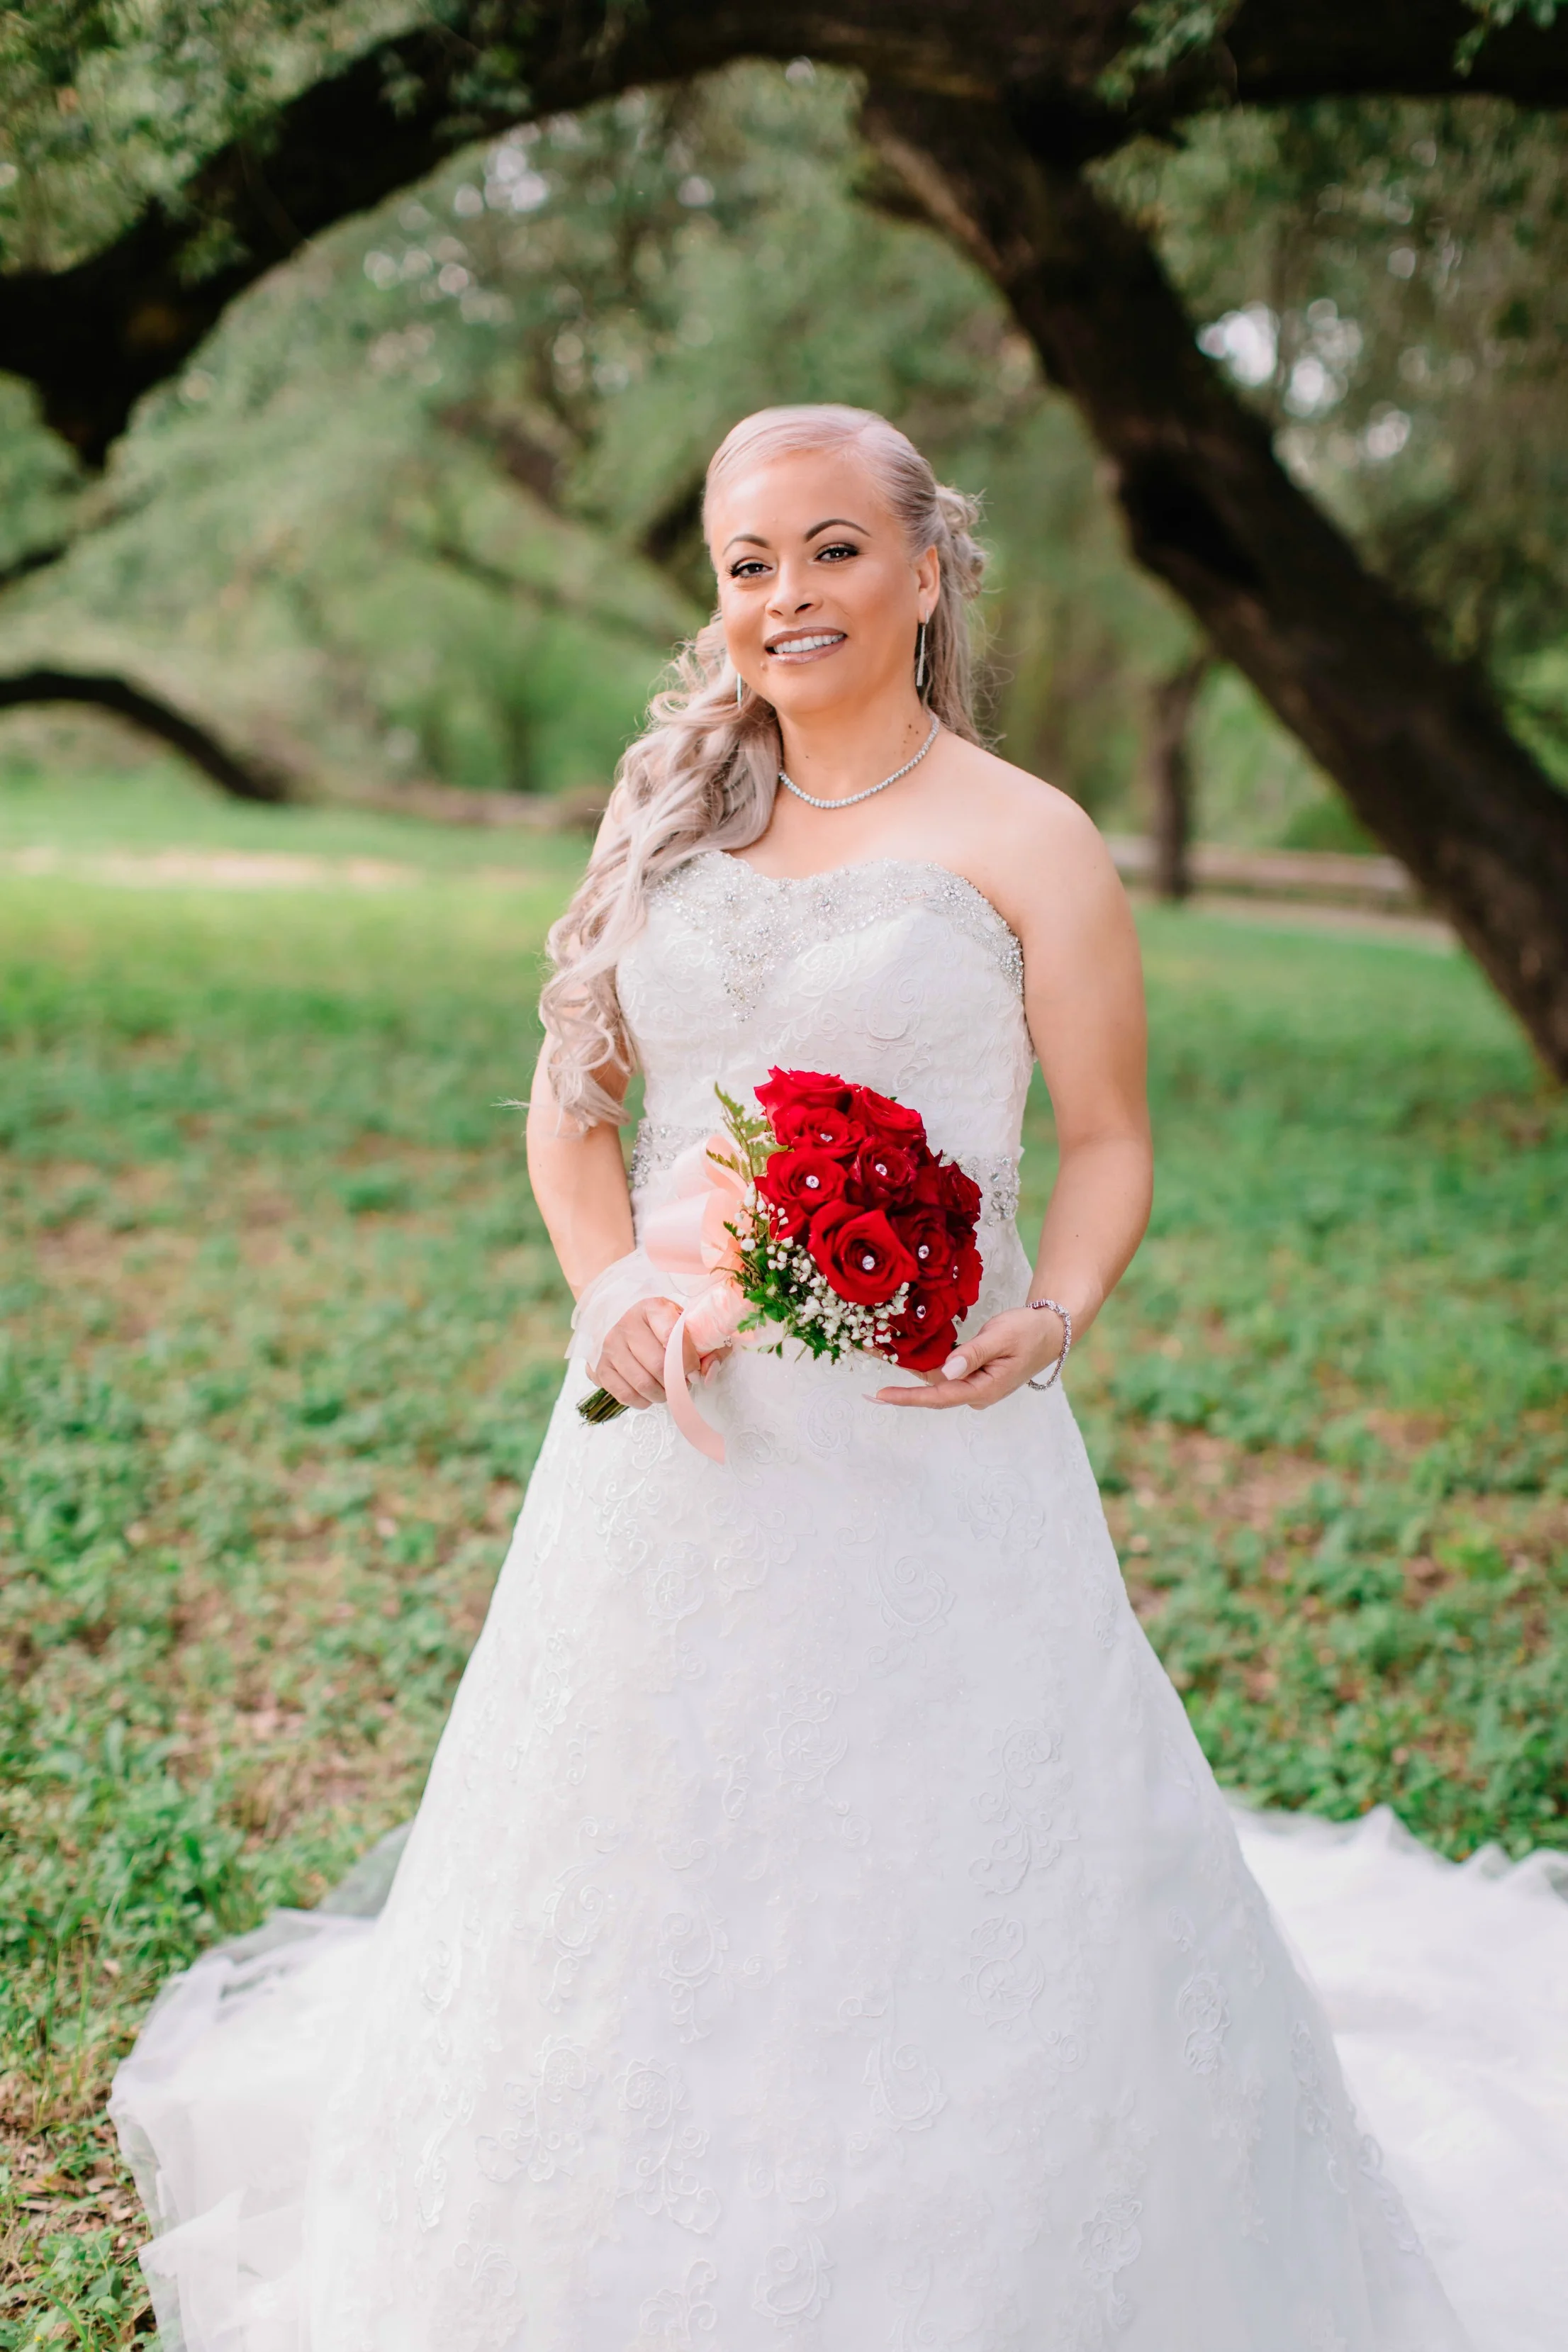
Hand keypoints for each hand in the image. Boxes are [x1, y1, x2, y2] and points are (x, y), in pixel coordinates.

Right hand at [588, 1299, 719, 1409]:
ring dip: (662, 1394)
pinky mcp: (601, 1368)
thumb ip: (708, 1349)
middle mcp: (627, 1324)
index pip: (671, 1336)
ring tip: (668, 1389)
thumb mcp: (689, 1329)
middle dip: (676, 1382)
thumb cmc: (663, 1329)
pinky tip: (650, 1394)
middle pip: (657, 1365)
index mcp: (652, 1308)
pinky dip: (643, 1401)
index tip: (694, 1372)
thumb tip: (706, 1375)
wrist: (628, 1327)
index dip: (687, 1359)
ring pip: (642, 1384)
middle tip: (683, 1383)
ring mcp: (611, 1347)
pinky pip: (625, 1395)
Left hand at [873, 1305, 1066, 1411]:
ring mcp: (975, 1386)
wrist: (1050, 1331)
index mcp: (984, 1390)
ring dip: (910, 1380)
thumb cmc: (1028, 1332)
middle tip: (867, 1392)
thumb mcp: (1001, 1337)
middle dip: (902, 1392)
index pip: (939, 1396)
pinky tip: (904, 1361)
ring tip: (879, 1371)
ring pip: (937, 1385)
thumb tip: (946, 1371)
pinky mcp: (973, 1376)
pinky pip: (945, 1376)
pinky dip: (924, 1369)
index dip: (908, 1397)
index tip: (880, 1396)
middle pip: (933, 1395)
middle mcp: (976, 1393)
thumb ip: (973, 1354)